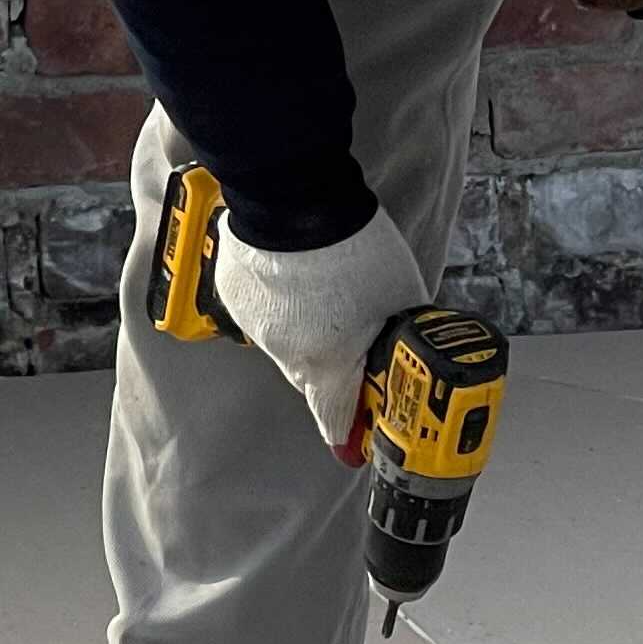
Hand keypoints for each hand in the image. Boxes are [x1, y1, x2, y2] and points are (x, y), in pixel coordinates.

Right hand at [207, 207, 427, 455]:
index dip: (351, 435)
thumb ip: (400, 338)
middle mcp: (284, 352)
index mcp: (325, 366)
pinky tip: (300, 278)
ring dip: (309, 329)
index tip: (357, 447)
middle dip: (336, 368)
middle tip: (357, 344)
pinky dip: (282, 302)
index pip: (335, 419)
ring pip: (287, 341)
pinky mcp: (233, 290)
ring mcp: (254, 322)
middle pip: (314, 376)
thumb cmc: (354, 249)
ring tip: (328, 294)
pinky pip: (263, 309)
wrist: (294, 196)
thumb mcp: (401, 303)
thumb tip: (409, 354)